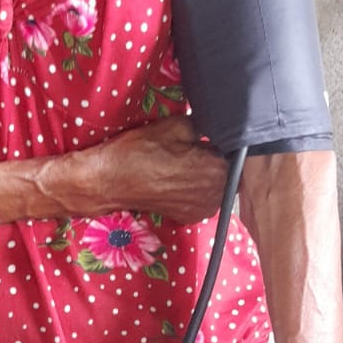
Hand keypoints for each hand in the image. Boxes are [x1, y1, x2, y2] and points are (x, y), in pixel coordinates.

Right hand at [79, 115, 227, 222]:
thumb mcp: (175, 125)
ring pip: (214, 186)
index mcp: (216, 168)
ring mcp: (203, 209)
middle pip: (225, 171)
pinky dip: (193, 191)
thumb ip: (203, 124)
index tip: (202, 140)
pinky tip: (174, 182)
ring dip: (203, 177)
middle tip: (187, 152)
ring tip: (179, 168)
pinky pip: (200, 199)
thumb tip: (214, 126)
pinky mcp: (189, 218)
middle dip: (212, 161)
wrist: (110, 181)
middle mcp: (215, 193)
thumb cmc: (140, 152)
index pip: (231, 151)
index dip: (217, 143)